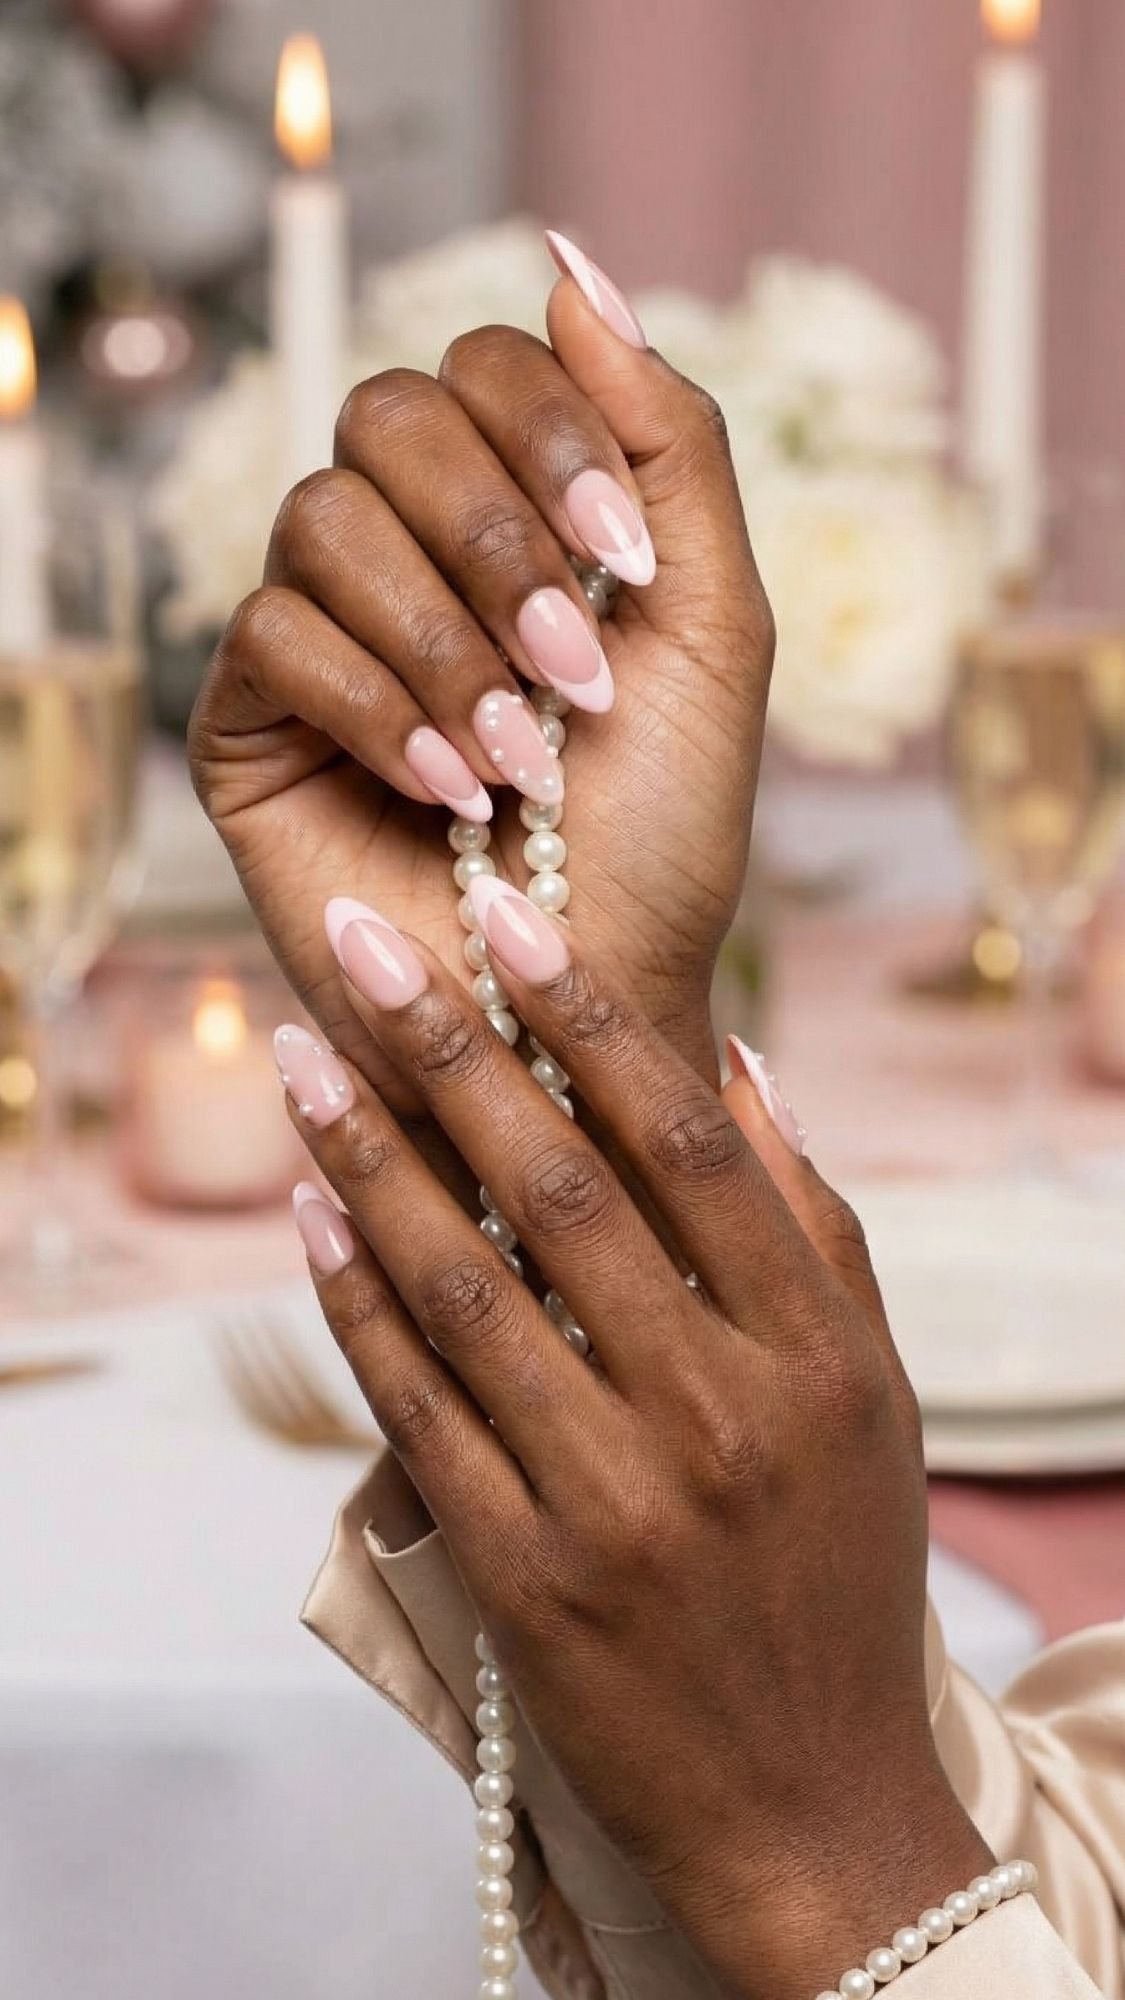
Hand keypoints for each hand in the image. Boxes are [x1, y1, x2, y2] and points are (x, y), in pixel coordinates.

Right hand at [189, 238, 772, 1108]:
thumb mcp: (716, 630)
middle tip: (574, 676)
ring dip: (442, 637)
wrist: (593, 1002)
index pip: (486, 366)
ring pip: (323, 516)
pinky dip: (374, 703)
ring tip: (517, 758)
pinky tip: (445, 788)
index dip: (551, 434)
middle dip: (497, 540)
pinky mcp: (248, 720)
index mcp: (517, 511)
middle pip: (389, 413)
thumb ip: (669, 443)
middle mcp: (408, 551)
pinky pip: (270, 633)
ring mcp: (320, 630)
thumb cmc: (664, 836)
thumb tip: (572, 265)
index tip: (628, 569)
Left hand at [276, 882, 991, 1999]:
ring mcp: (616, 1502)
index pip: (689, 1148)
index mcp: (814, 1354)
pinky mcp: (528, 1580)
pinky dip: (358, 1304)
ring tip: (303, 1058)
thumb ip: (813, 1227)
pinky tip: (311, 1215)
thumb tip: (738, 1065)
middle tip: (365, 946)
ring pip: (469, 1290)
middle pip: (561, 1193)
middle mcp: (717, 1416)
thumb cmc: (839, 1575)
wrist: (810, 1804)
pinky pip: (421, 1412)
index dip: (595, 1019)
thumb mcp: (872, 1396)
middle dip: (449, 1049)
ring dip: (372, 1159)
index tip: (516, 919)